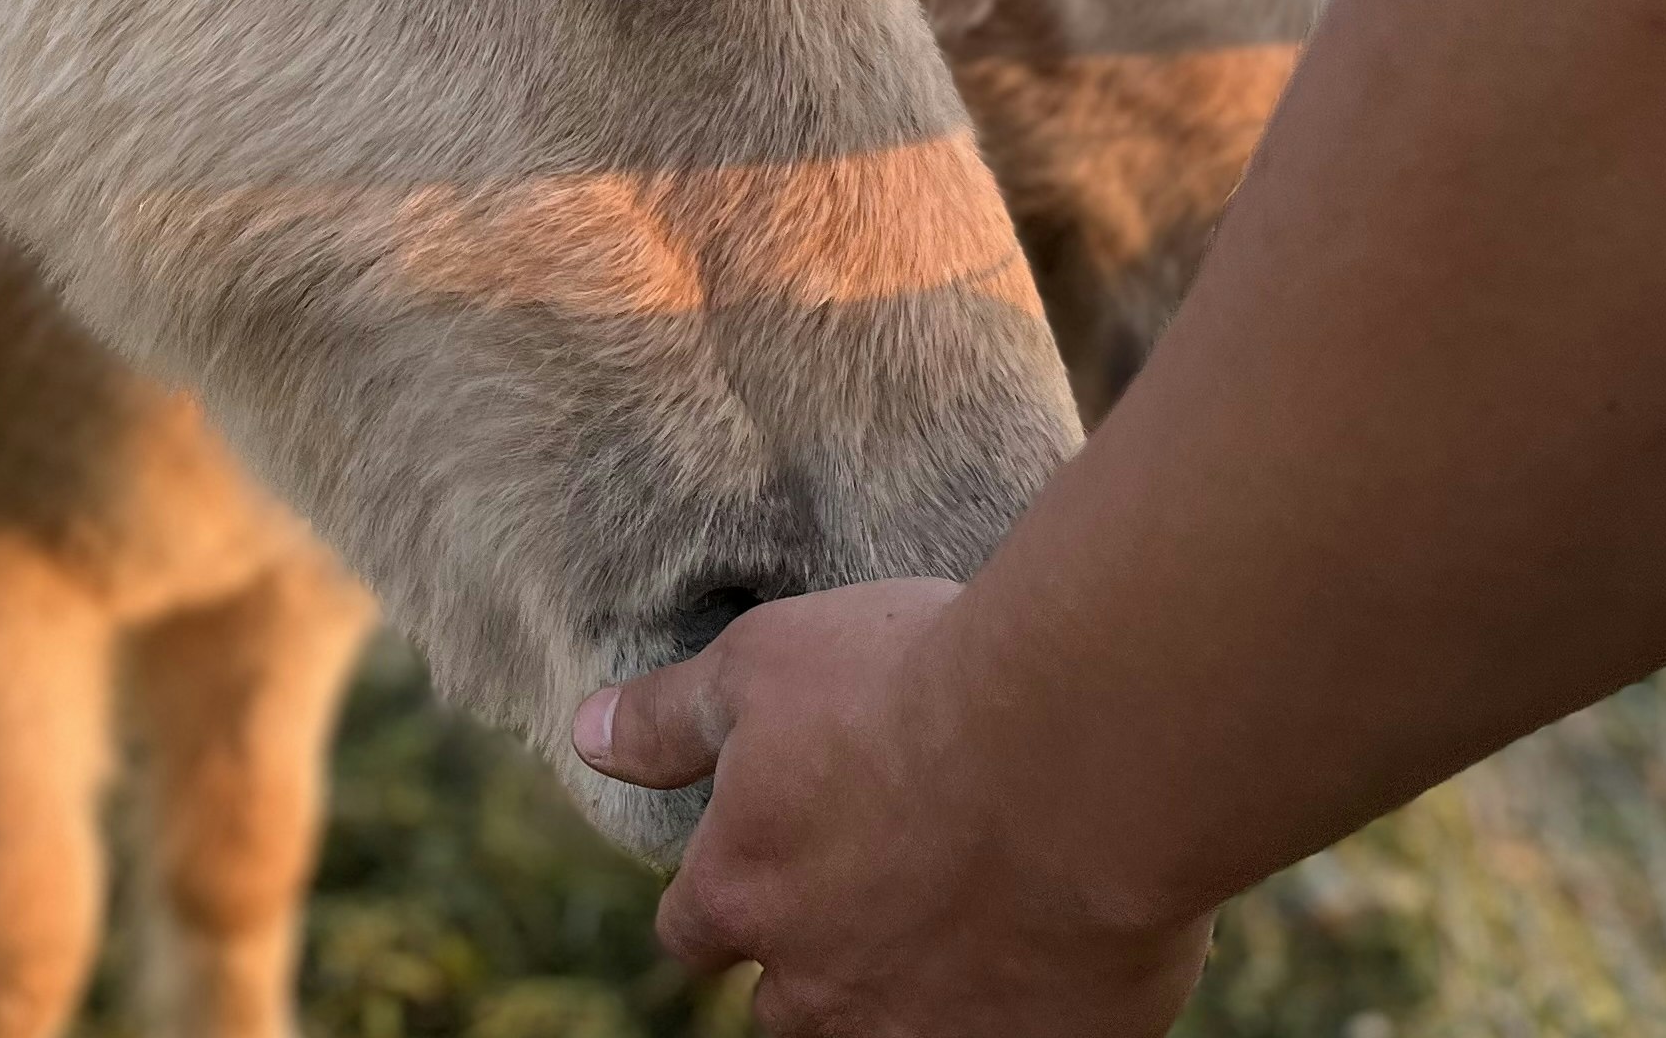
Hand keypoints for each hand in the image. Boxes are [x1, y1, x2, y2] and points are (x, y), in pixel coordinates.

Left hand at [573, 578, 1211, 1036]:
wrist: (1078, 745)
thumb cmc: (910, 688)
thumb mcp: (763, 664)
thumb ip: (668, 717)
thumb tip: (587, 736)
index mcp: (742, 897)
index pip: (692, 931)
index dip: (724, 896)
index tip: (765, 860)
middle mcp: (820, 990)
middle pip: (787, 1006)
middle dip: (816, 955)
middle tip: (877, 881)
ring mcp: (930, 1036)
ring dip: (908, 993)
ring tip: (958, 919)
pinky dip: (1017, 1009)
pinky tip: (1046, 941)